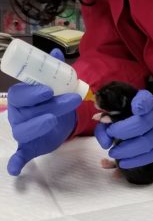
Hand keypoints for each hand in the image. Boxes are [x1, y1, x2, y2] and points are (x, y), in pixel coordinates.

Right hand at [7, 48, 81, 175]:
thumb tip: (57, 51)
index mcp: (22, 99)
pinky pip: (19, 156)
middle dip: (48, 106)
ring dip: (37, 127)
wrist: (59, 123)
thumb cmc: (54, 102)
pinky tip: (15, 169)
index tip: (49, 90)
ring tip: (53, 121)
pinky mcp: (28, 148)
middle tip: (70, 100)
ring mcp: (22, 132)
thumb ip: (56, 70)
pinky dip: (16, 162)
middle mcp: (18, 115)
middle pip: (27, 112)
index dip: (32, 92)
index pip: (20, 94)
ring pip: (24, 131)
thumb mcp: (58, 86)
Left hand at [95, 90, 152, 167]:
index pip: (146, 100)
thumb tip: (99, 124)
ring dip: (126, 151)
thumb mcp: (123, 111)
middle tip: (110, 136)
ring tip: (113, 153)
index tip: (135, 108)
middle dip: (122, 131)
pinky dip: (136, 161)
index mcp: (147, 100)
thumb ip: (109, 117)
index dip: (141, 104)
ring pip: (147, 143)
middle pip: (142, 124)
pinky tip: (123, 163)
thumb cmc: (136, 117)